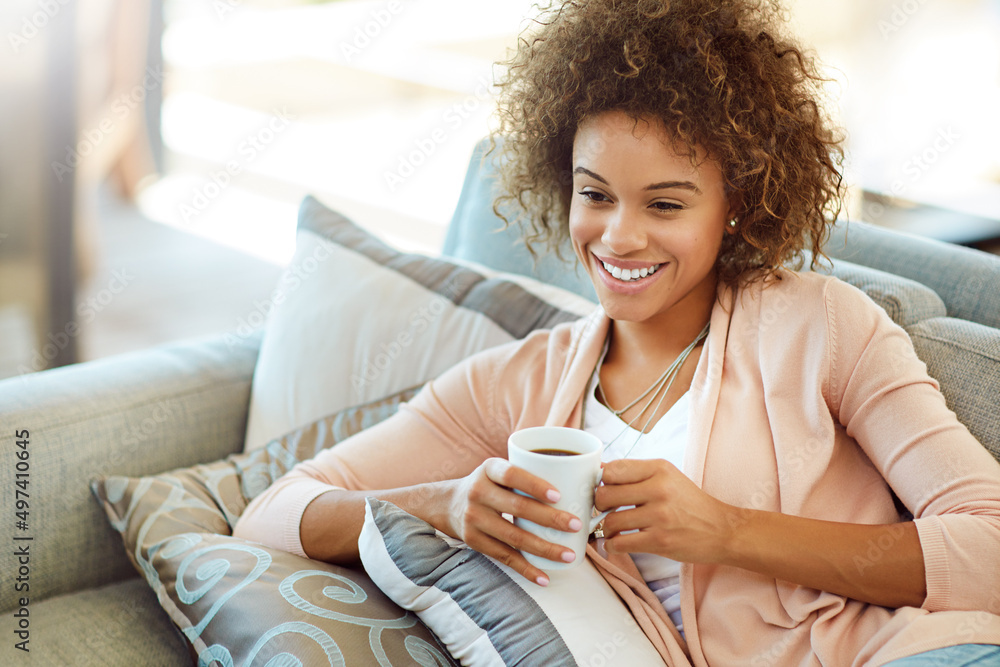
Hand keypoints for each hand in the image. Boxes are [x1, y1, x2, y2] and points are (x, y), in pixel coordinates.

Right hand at [443, 457, 584, 584]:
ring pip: (513, 537)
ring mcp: (474, 518)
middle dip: (550, 518)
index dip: (534, 485)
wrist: (448, 503)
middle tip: (576, 525)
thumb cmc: (491, 484)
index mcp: (489, 469)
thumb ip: (531, 469)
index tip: (559, 495)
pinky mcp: (474, 541)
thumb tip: (589, 471)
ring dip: (544, 548)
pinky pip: (504, 557)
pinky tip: (544, 577)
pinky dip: (526, 569)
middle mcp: (478, 492)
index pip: (512, 475)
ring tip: (569, 555)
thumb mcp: (500, 469)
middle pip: (517, 508)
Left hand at [594, 458, 731, 562]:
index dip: (602, 481)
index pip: (612, 469)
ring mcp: (659, 516)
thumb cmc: (689, 503)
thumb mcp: (668, 477)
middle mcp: (659, 489)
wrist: (722, 530)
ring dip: (606, 529)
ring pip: (610, 521)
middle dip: (600, 505)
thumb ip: (637, 474)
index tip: (605, 489)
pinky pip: (620, 544)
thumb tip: (599, 474)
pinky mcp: (660, 541)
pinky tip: (618, 543)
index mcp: (659, 468)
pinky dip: (612, 546)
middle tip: (606, 510)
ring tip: (613, 529)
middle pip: (605, 495)